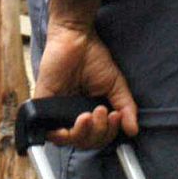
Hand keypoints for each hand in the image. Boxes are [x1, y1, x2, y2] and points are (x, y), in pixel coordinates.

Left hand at [34, 22, 137, 149]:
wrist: (75, 37)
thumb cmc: (93, 56)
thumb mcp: (116, 83)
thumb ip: (125, 106)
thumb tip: (133, 130)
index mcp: (90, 111)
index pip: (99, 136)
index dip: (109, 132)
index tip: (116, 116)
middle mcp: (73, 114)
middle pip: (85, 141)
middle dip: (98, 133)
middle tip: (102, 112)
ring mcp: (58, 111)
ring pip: (69, 140)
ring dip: (84, 133)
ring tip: (90, 115)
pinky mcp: (44, 104)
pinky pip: (48, 130)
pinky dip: (61, 135)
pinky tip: (75, 124)